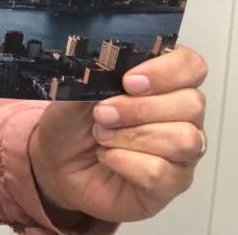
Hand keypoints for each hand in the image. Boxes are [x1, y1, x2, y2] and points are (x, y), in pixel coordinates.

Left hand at [29, 45, 207, 224]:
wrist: (54, 162)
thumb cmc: (72, 120)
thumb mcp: (76, 87)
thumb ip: (99, 72)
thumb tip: (110, 63)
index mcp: (163, 81)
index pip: (191, 65)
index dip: (166, 71)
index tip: (129, 80)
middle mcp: (181, 115)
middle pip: (192, 104)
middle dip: (140, 108)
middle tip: (102, 112)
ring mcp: (180, 152)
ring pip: (183, 139)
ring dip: (133, 135)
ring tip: (101, 135)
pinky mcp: (170, 183)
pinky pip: (162, 172)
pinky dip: (125, 161)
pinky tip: (107, 157)